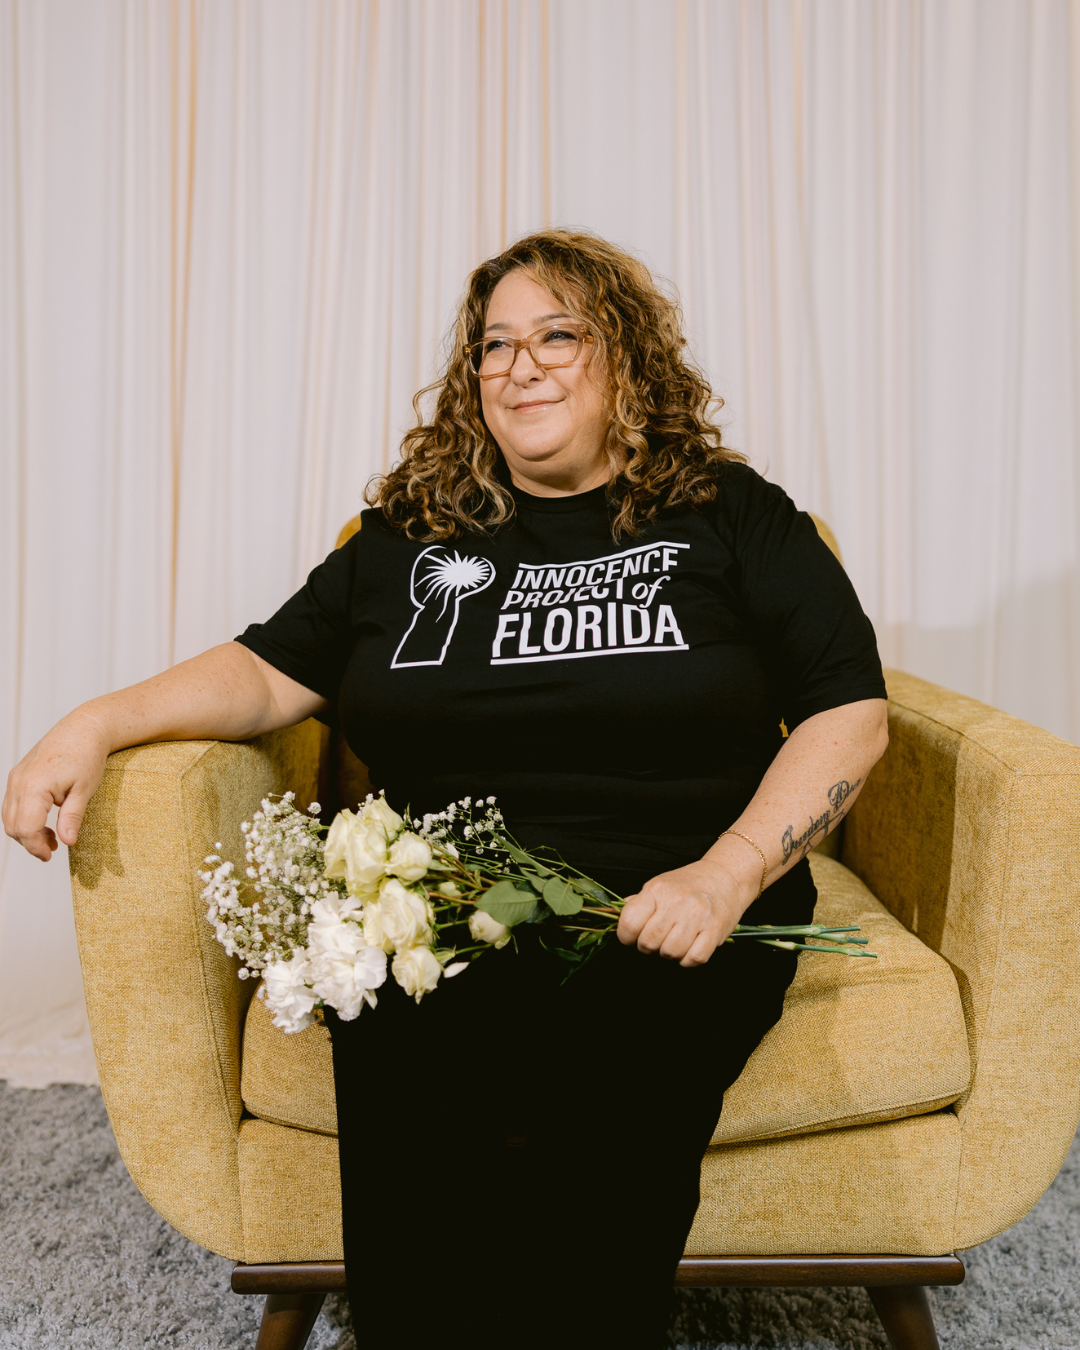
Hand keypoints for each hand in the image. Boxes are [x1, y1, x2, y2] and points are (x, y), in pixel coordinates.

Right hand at [3, 712, 111, 860]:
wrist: (84, 728)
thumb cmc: (87, 756)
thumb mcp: (84, 790)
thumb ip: (72, 817)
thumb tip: (68, 843)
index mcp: (34, 787)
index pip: (25, 829)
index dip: (36, 847)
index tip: (51, 857)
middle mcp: (19, 782)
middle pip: (13, 826)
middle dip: (30, 843)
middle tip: (52, 850)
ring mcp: (16, 777)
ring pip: (10, 816)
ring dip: (26, 831)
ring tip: (51, 838)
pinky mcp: (18, 775)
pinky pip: (13, 804)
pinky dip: (24, 817)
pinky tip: (45, 821)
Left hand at [616, 859, 755, 967]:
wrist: (726, 876)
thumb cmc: (689, 883)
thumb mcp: (659, 885)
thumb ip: (638, 903)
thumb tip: (616, 919)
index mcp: (657, 890)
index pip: (628, 923)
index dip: (626, 936)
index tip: (632, 937)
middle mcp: (676, 902)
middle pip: (648, 943)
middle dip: (649, 946)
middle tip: (658, 938)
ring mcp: (697, 916)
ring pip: (670, 953)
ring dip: (670, 953)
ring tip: (676, 940)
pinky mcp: (715, 930)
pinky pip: (694, 959)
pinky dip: (689, 959)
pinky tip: (690, 947)